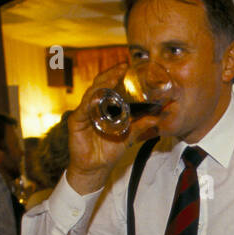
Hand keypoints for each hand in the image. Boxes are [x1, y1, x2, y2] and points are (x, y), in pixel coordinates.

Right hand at [64, 62, 159, 194]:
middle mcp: (92, 107)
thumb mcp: (129, 136)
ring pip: (91, 94)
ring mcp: (83, 113)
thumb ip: (141, 125)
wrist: (96, 169)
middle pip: (99, 86)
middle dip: (110, 75)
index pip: (107, 86)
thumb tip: (158, 117)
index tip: (126, 65)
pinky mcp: (76, 123)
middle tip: (122, 67)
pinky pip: (83, 110)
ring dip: (102, 85)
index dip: (115, 75)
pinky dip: (90, 103)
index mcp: (103, 107)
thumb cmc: (109, 151)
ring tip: (113, 77)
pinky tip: (97, 97)